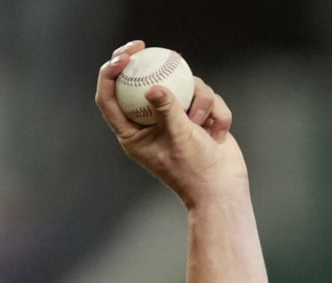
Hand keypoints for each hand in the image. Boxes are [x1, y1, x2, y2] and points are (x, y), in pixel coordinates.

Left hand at [95, 40, 246, 206]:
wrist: (222, 188)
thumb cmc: (195, 170)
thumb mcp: (180, 138)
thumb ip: (168, 110)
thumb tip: (154, 88)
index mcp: (132, 133)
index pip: (110, 99)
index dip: (109, 74)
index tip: (122, 56)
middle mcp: (151, 123)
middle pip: (141, 81)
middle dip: (144, 61)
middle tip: (144, 45)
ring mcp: (175, 118)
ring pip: (184, 87)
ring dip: (200, 103)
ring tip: (202, 127)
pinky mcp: (198, 116)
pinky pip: (208, 99)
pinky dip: (217, 115)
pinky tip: (218, 135)